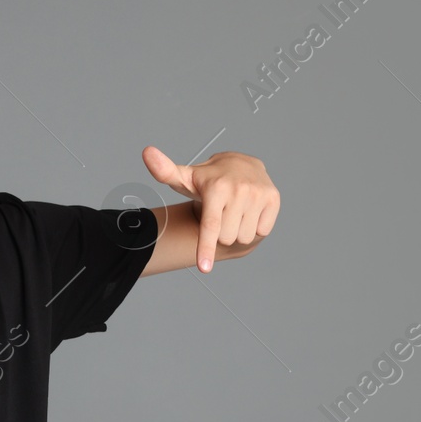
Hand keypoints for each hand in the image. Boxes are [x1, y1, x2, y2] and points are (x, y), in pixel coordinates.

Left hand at [142, 147, 278, 271]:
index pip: (210, 226)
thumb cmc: (207, 180)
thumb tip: (147, 152)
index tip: (204, 269)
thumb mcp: (185, 178)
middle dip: (221, 233)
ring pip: (244, 237)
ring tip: (234, 212)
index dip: (206, 249)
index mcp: (216, 188)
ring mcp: (258, 193)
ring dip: (238, 231)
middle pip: (226, 238)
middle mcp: (239, 189)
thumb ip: (164, 170)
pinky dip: (254, 226)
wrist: (241, 164)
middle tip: (220, 214)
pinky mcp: (273, 198)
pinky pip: (261, 231)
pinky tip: (249, 211)